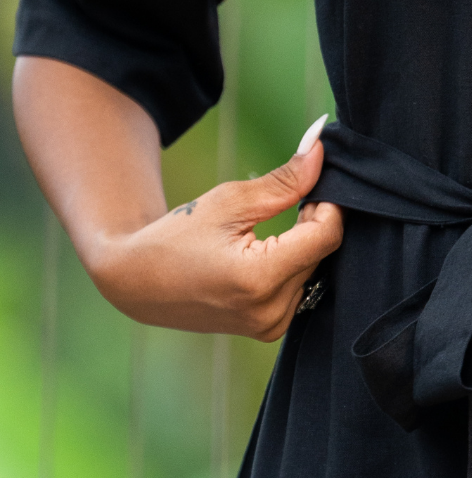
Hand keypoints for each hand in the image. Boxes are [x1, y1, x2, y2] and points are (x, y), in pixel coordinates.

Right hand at [88, 116, 343, 340]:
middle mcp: (269, 310)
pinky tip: (270, 253)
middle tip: (291, 202)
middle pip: (321, 253)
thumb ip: (284, 181)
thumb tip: (319, 146)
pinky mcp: (269, 330)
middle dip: (314, 223)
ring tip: (270, 231)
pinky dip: (294, 266)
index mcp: (259, 278)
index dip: (329, 205)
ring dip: (305, 246)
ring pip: (314, 271)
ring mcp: (270, 326)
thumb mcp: (229, 201)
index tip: (313, 187)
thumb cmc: (177, 235)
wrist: (137, 282)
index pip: (327, 236)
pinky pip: (301, 289)